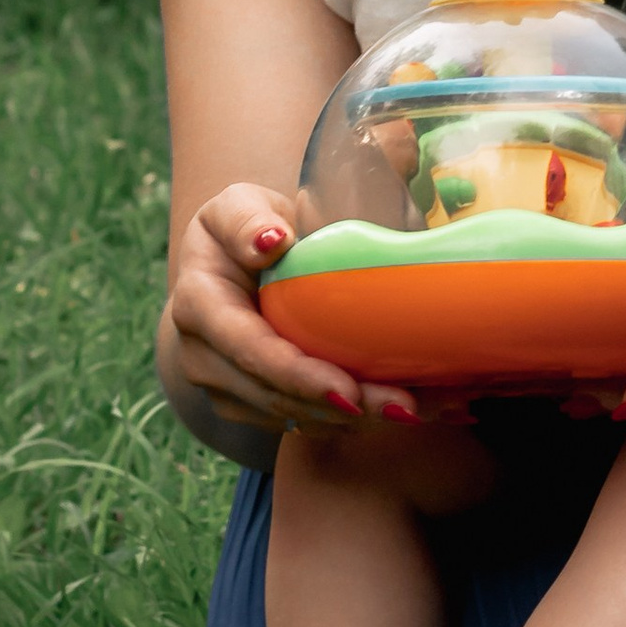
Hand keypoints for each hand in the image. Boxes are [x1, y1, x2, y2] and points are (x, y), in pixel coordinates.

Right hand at [159, 180, 429, 434]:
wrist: (237, 256)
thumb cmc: (246, 222)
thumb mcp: (239, 204)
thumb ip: (249, 218)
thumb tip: (271, 241)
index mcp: (199, 304)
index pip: (249, 349)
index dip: (297, 376)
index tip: (347, 391)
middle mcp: (202, 356)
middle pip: (277, 396)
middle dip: (344, 410)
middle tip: (407, 409)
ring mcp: (225, 387)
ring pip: (295, 418)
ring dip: (361, 421)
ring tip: (425, 411)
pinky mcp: (253, 404)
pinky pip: (305, 421)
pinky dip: (358, 420)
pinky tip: (414, 410)